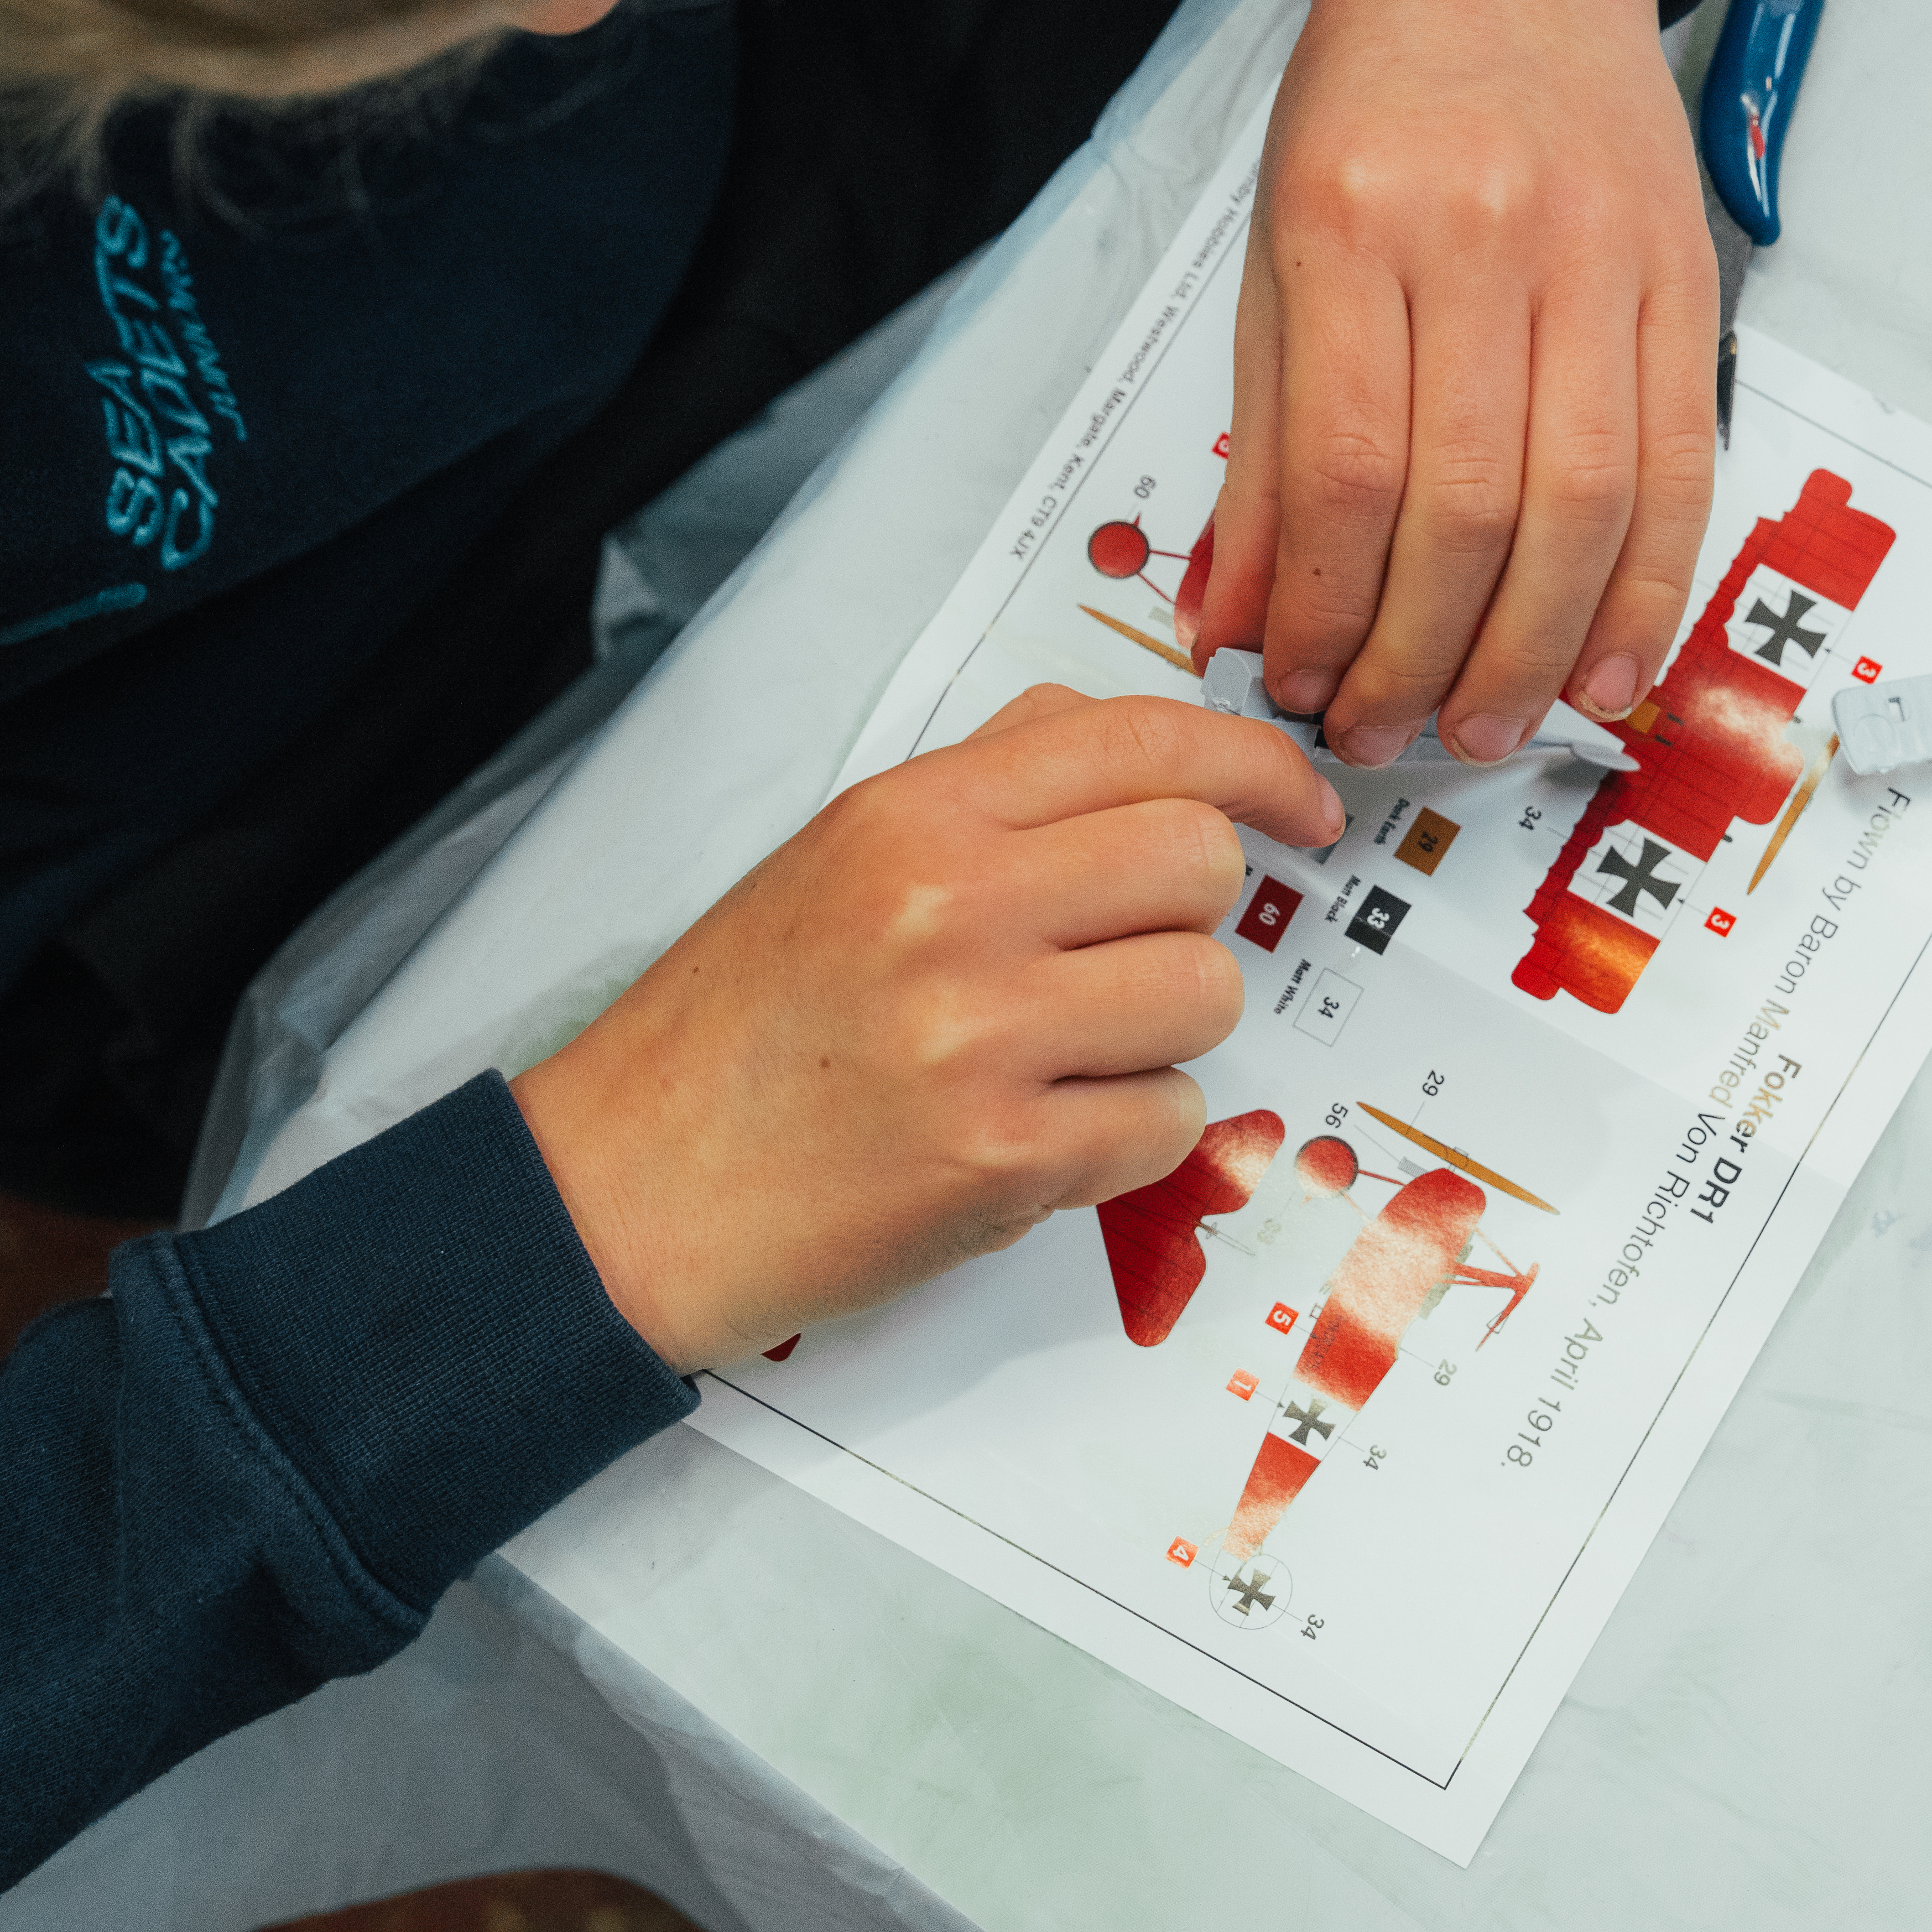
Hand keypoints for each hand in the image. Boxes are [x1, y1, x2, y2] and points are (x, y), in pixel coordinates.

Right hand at [510, 687, 1343, 1373]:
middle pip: (1202, 865)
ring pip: (1205, 994)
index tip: (1304, 809)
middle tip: (1122, 959)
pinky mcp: (1002, 1159)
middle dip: (1195, 917)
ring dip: (1164, 1034)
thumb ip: (992, 786)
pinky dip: (1132, 1133)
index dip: (1261, 769)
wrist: (627, 1191)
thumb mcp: (841, 855)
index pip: (1149, 740)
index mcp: (915, 814)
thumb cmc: (739, 1030)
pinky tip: (1042, 1132)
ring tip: (1064, 1056)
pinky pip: (1171, 1120)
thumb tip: (1149, 755)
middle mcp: (951, 906)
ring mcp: (980, 1036)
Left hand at [1186, 0, 1718, 767]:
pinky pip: (1679, 467)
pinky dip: (1646, 587)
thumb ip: (1265, 444)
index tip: (1300, 683)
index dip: (1329, 610)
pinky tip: (1602, 666)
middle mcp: (1487, 239)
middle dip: (1422, 655)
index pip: (1349, 469)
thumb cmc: (1378, 96)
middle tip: (1383, 730)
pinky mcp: (1684, 279)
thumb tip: (1237, 616)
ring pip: (1584, 505)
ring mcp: (1601, 259)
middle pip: (1470, 508)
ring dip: (1532, 647)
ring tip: (1482, 726)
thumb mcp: (1275, 248)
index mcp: (1356, 224)